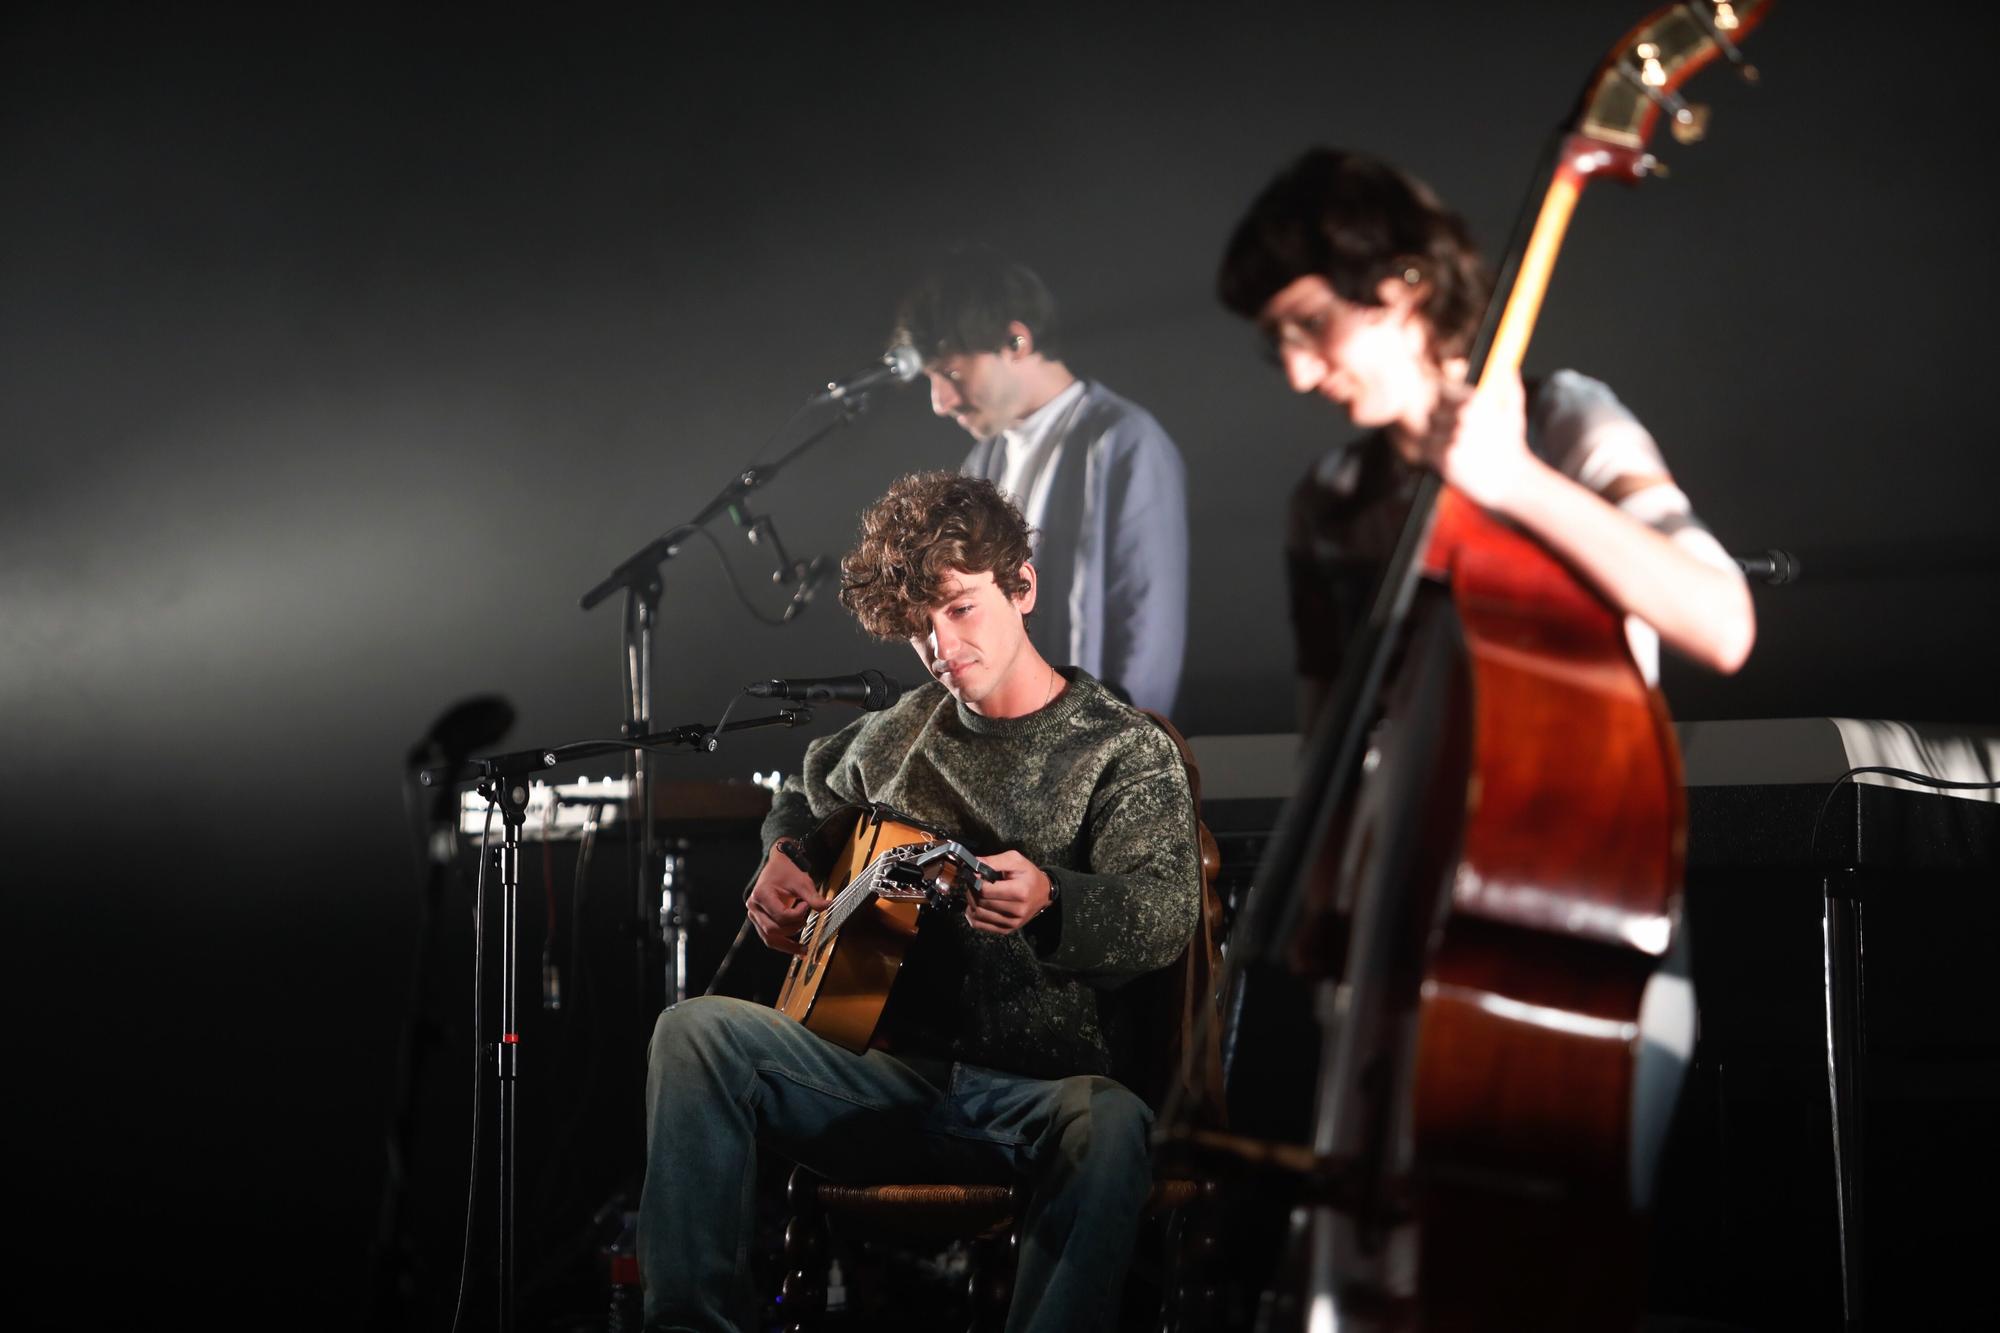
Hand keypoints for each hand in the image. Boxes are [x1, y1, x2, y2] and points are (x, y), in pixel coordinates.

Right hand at [745, 842, 832, 957]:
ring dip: (787, 946)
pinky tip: (796, 949)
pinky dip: (783, 944)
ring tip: (804, 950)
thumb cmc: (787, 871)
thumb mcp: (802, 882)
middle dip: (793, 929)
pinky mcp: (760, 921)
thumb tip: (828, 907)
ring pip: (769, 938)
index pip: (780, 915)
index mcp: (761, 895)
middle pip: (772, 930)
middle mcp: (754, 907)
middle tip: (806, 921)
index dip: (797, 915)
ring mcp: (755, 915)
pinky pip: (770, 937)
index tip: (806, 905)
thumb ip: (813, 897)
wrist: (778, 865)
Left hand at [964, 850, 1053, 935]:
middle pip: (980, 902)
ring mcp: (1011, 923)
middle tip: (974, 883)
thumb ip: (993, 861)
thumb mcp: (1015, 860)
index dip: (975, 881)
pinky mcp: (1006, 929)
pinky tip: (976, 906)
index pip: (985, 890)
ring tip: (976, 893)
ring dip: (971, 902)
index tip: (974, 875)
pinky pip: (979, 925)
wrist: (1043, 893)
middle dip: (972, 890)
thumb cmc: (1028, 875)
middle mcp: (1016, 910)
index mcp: (1020, 891)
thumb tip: (973, 864)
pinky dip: (972, 915)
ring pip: (978, 914)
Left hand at [1416, 370, 1539, 511]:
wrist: (1511, 481)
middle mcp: (1463, 417)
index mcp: (1475, 401)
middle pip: (1425, 409)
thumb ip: (1510, 390)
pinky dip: (1423, 452)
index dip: (1431, 399)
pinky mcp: (1445, 458)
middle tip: (1422, 425)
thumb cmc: (1511, 448)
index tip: (1432, 408)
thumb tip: (1510, 369)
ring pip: (1421, 430)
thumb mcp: (1514, 415)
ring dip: (1421, 435)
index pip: (1438, 390)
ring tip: (1426, 441)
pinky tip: (1432, 455)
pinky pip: (1423, 450)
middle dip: (1422, 417)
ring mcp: (1453, 437)